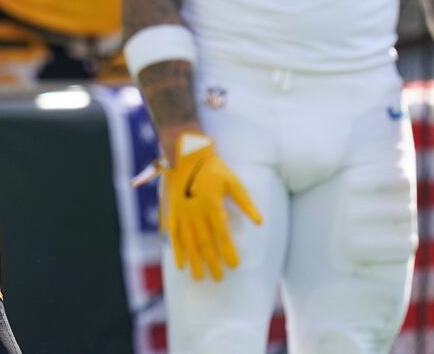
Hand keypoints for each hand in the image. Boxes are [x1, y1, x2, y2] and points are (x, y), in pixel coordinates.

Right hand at [159, 131, 263, 280]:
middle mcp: (195, 212)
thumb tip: (260, 222)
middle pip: (204, 242)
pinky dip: (176, 250)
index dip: (228, 251)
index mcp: (212, 205)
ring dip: (194, 261)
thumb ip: (246, 203)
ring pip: (188, 242)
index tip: (234, 265)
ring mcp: (182, 213)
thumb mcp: (233, 182)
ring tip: (200, 277)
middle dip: (212, 262)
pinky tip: (180, 264)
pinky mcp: (173, 212)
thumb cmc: (214, 168)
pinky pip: (173, 235)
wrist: (186, 155)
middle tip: (219, 278)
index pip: (222, 234)